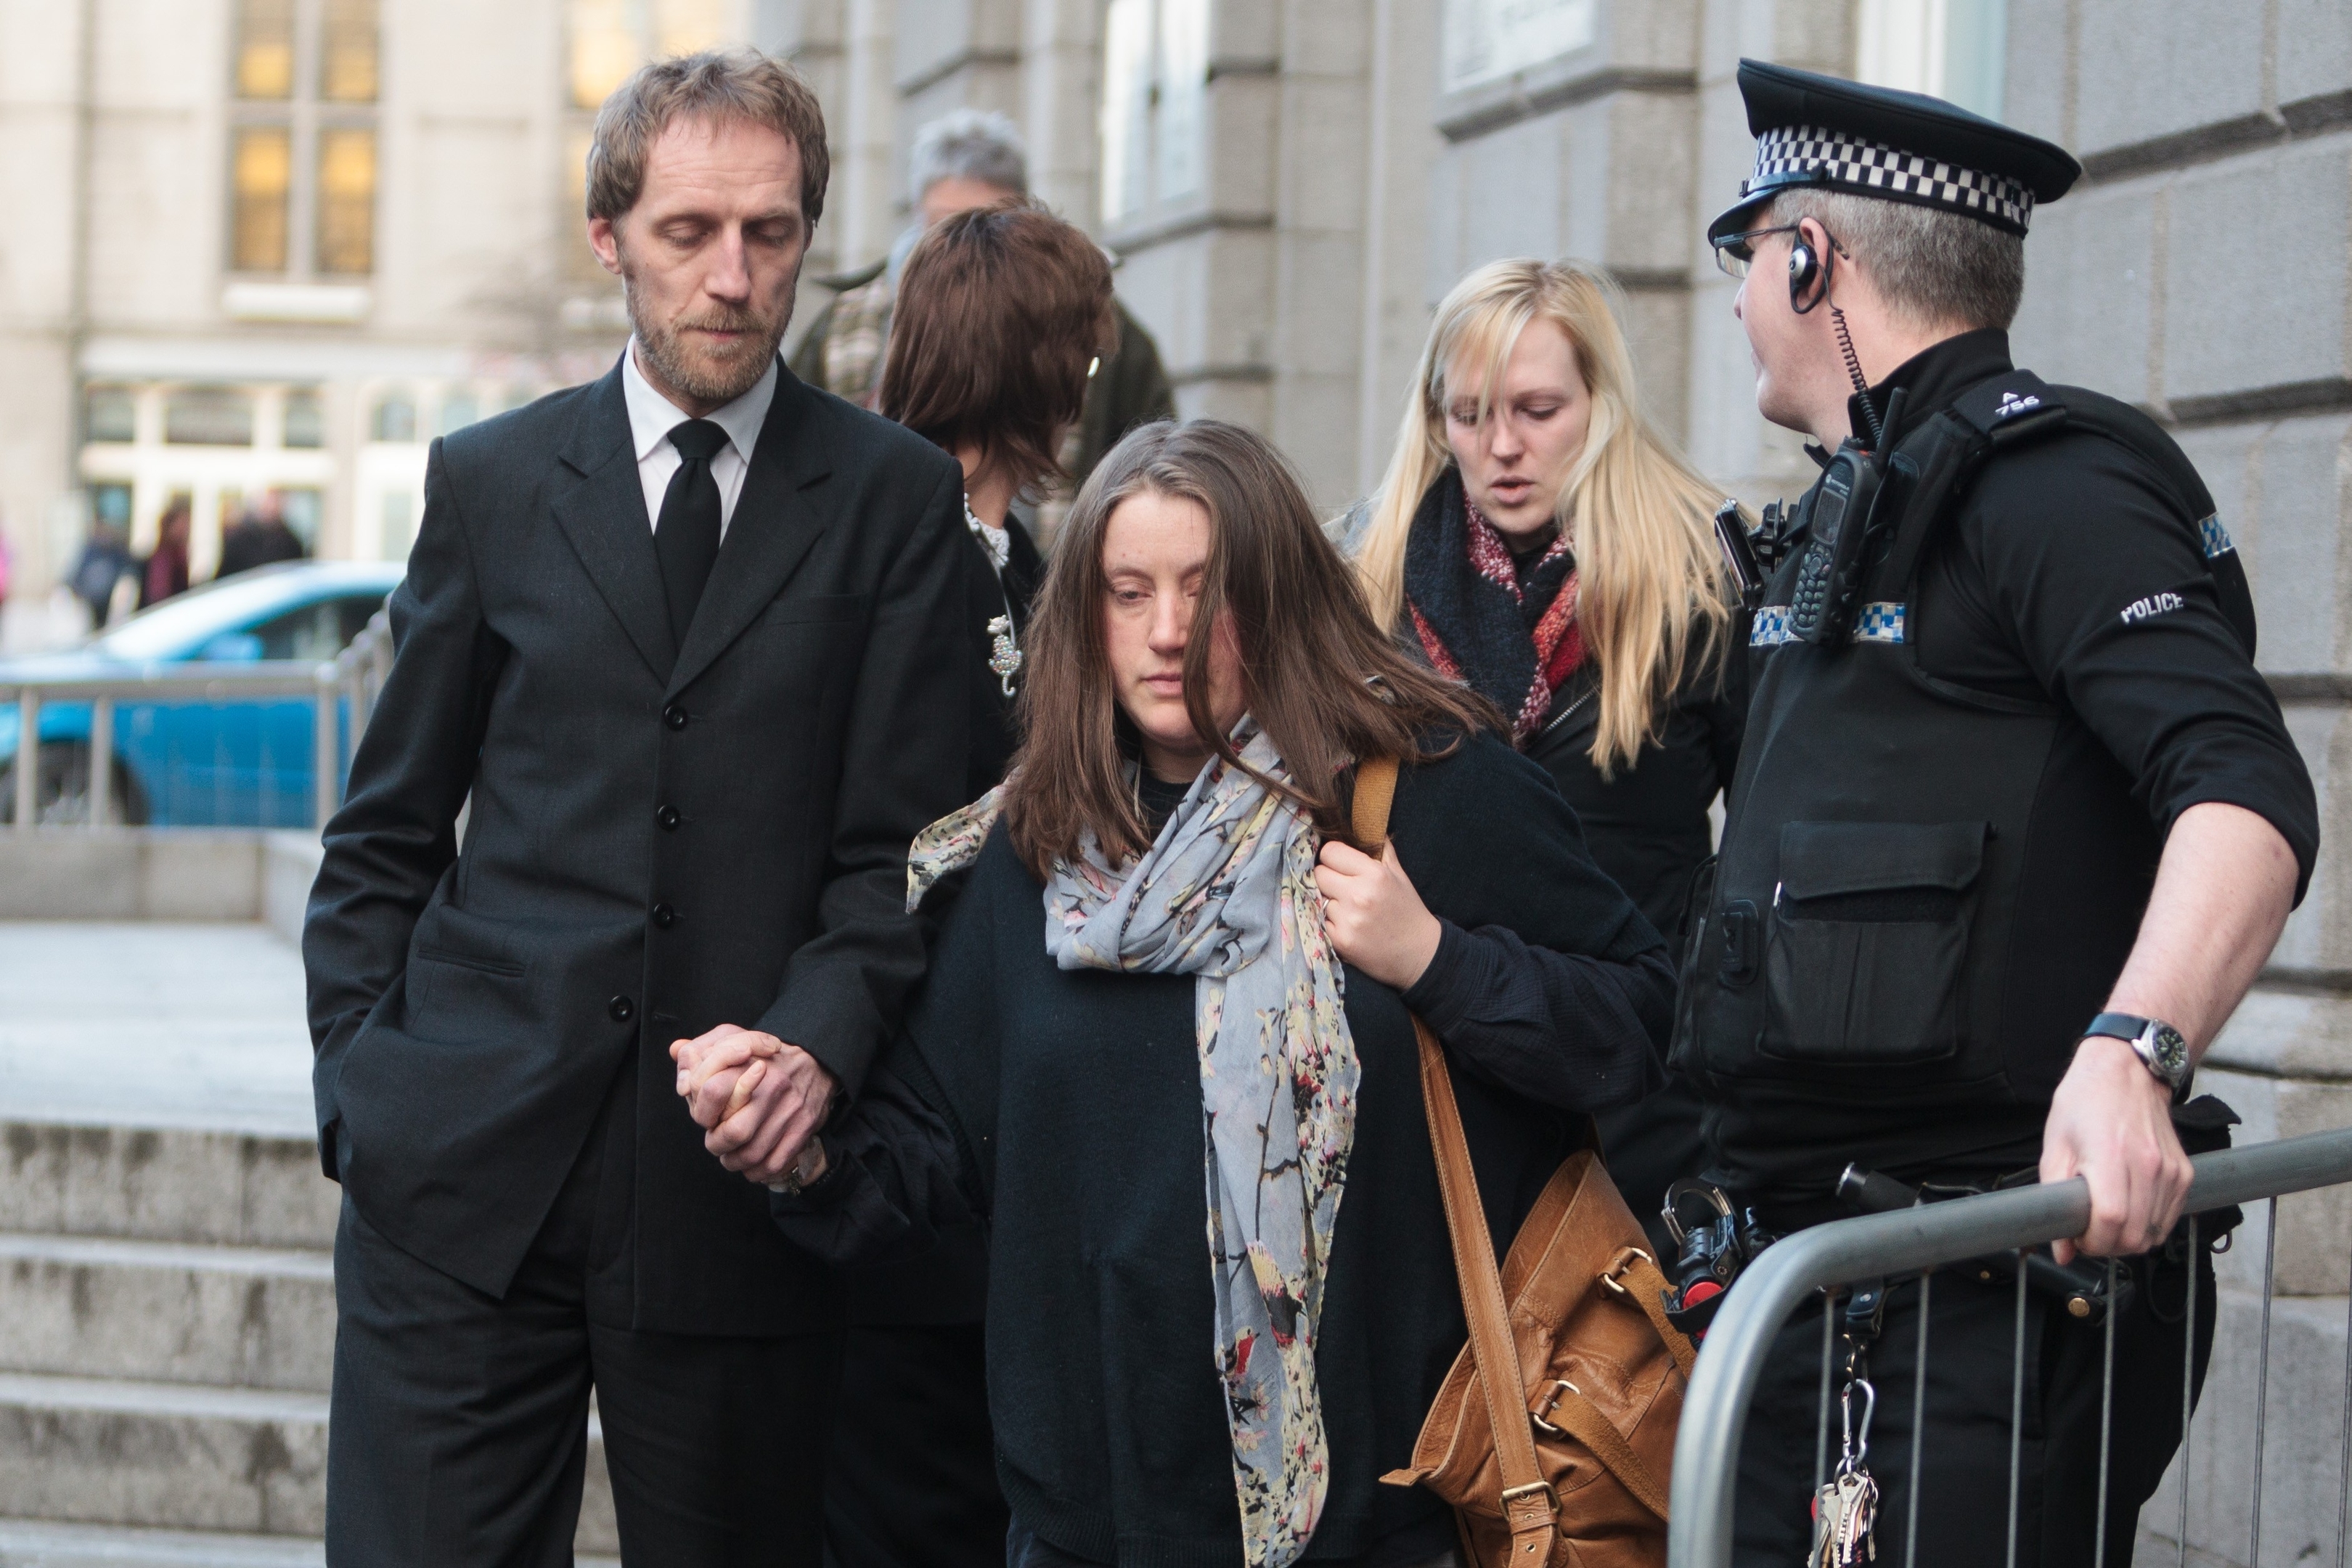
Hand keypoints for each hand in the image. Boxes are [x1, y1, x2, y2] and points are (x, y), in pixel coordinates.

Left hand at [668, 1025, 838, 1184]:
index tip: (706, 1118)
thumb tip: (675, 1051)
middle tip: (717, 1144)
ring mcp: (790, 1110)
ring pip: (752, 1154)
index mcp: (750, 1064)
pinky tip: (753, 1165)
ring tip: (732, 1156)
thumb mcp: (735, 1039)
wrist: (817, 1061)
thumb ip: (703, 1047)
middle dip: (718, 1145)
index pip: (712, 1092)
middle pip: (733, 1133)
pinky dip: (759, 1171)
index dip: (703, 1112)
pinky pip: (775, 1162)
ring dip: (736, 1162)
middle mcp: (772, 1087)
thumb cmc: (766, 1055)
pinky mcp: (803, 1127)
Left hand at [1314, 839, 1442, 990]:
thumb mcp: (1399, 874)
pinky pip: (1321, 921)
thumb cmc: (1408, 911)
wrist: (1419, 954)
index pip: (1330, 852)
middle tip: (1342, 886)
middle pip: (1318, 874)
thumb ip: (1380, 848)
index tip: (1339, 864)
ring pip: (1318, 898)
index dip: (1333, 857)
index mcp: (1374, 874)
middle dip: (1328, 878)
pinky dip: (1331, 922)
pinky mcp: (1340, 941)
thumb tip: (1364, 823)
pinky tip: (1348, 925)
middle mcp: (1359, 895)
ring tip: (1349, 909)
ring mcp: (1348, 920)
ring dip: (1329, 902)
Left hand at [2040, 1036, 2193, 1262]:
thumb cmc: (2084, 1103)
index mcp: (2110, 1157)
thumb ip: (2055, 1199)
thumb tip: (2061, 1249)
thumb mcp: (2054, 1146)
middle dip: (2108, 1245)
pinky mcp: (2184, 1173)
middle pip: (2135, 1236)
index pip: (2110, 1222)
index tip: (2078, 1238)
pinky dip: (2149, 1224)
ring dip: (2129, 1238)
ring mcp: (2171, 1171)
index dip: (2091, 1241)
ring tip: (2108, 1218)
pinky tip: (2130, 1208)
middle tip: (2090, 1231)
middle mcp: (2148, 1166)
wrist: (2125, 1072)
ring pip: (2155, 1234)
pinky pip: (2169, 1218)